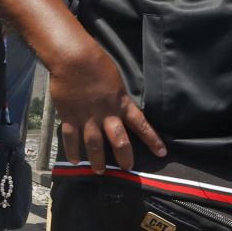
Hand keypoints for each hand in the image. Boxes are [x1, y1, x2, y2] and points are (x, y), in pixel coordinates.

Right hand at [49, 40, 166, 172]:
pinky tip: (75, 160)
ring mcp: (87, 117)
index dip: (152, 140)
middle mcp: (106, 114)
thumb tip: (118, 107)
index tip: (162, 153)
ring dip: (98, 160)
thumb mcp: (115, 80)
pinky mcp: (69, 117)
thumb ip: (117, 97)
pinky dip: (72, 151)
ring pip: (94, 145)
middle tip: (127, 169)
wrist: (74, 59)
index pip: (141, 125)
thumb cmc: (96, 63)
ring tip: (100, 171)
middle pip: (119, 141)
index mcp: (121, 103)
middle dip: (125, 157)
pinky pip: (71, 138)